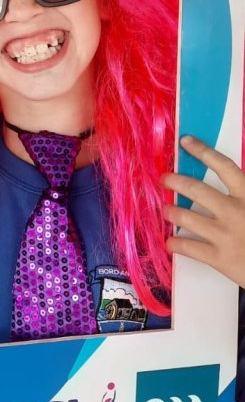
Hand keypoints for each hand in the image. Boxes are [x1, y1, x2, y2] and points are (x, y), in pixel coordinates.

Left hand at [163, 135, 244, 286]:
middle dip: (176, 181)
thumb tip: (230, 182)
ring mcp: (225, 235)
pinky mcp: (220, 259)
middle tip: (164, 178)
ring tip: (167, 210)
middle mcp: (235, 212)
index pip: (224, 167)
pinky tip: (170, 242)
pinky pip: (189, 248)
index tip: (186, 141)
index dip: (203, 152)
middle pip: (197, 190)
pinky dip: (176, 244)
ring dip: (172, 212)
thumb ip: (244, 193)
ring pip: (187, 217)